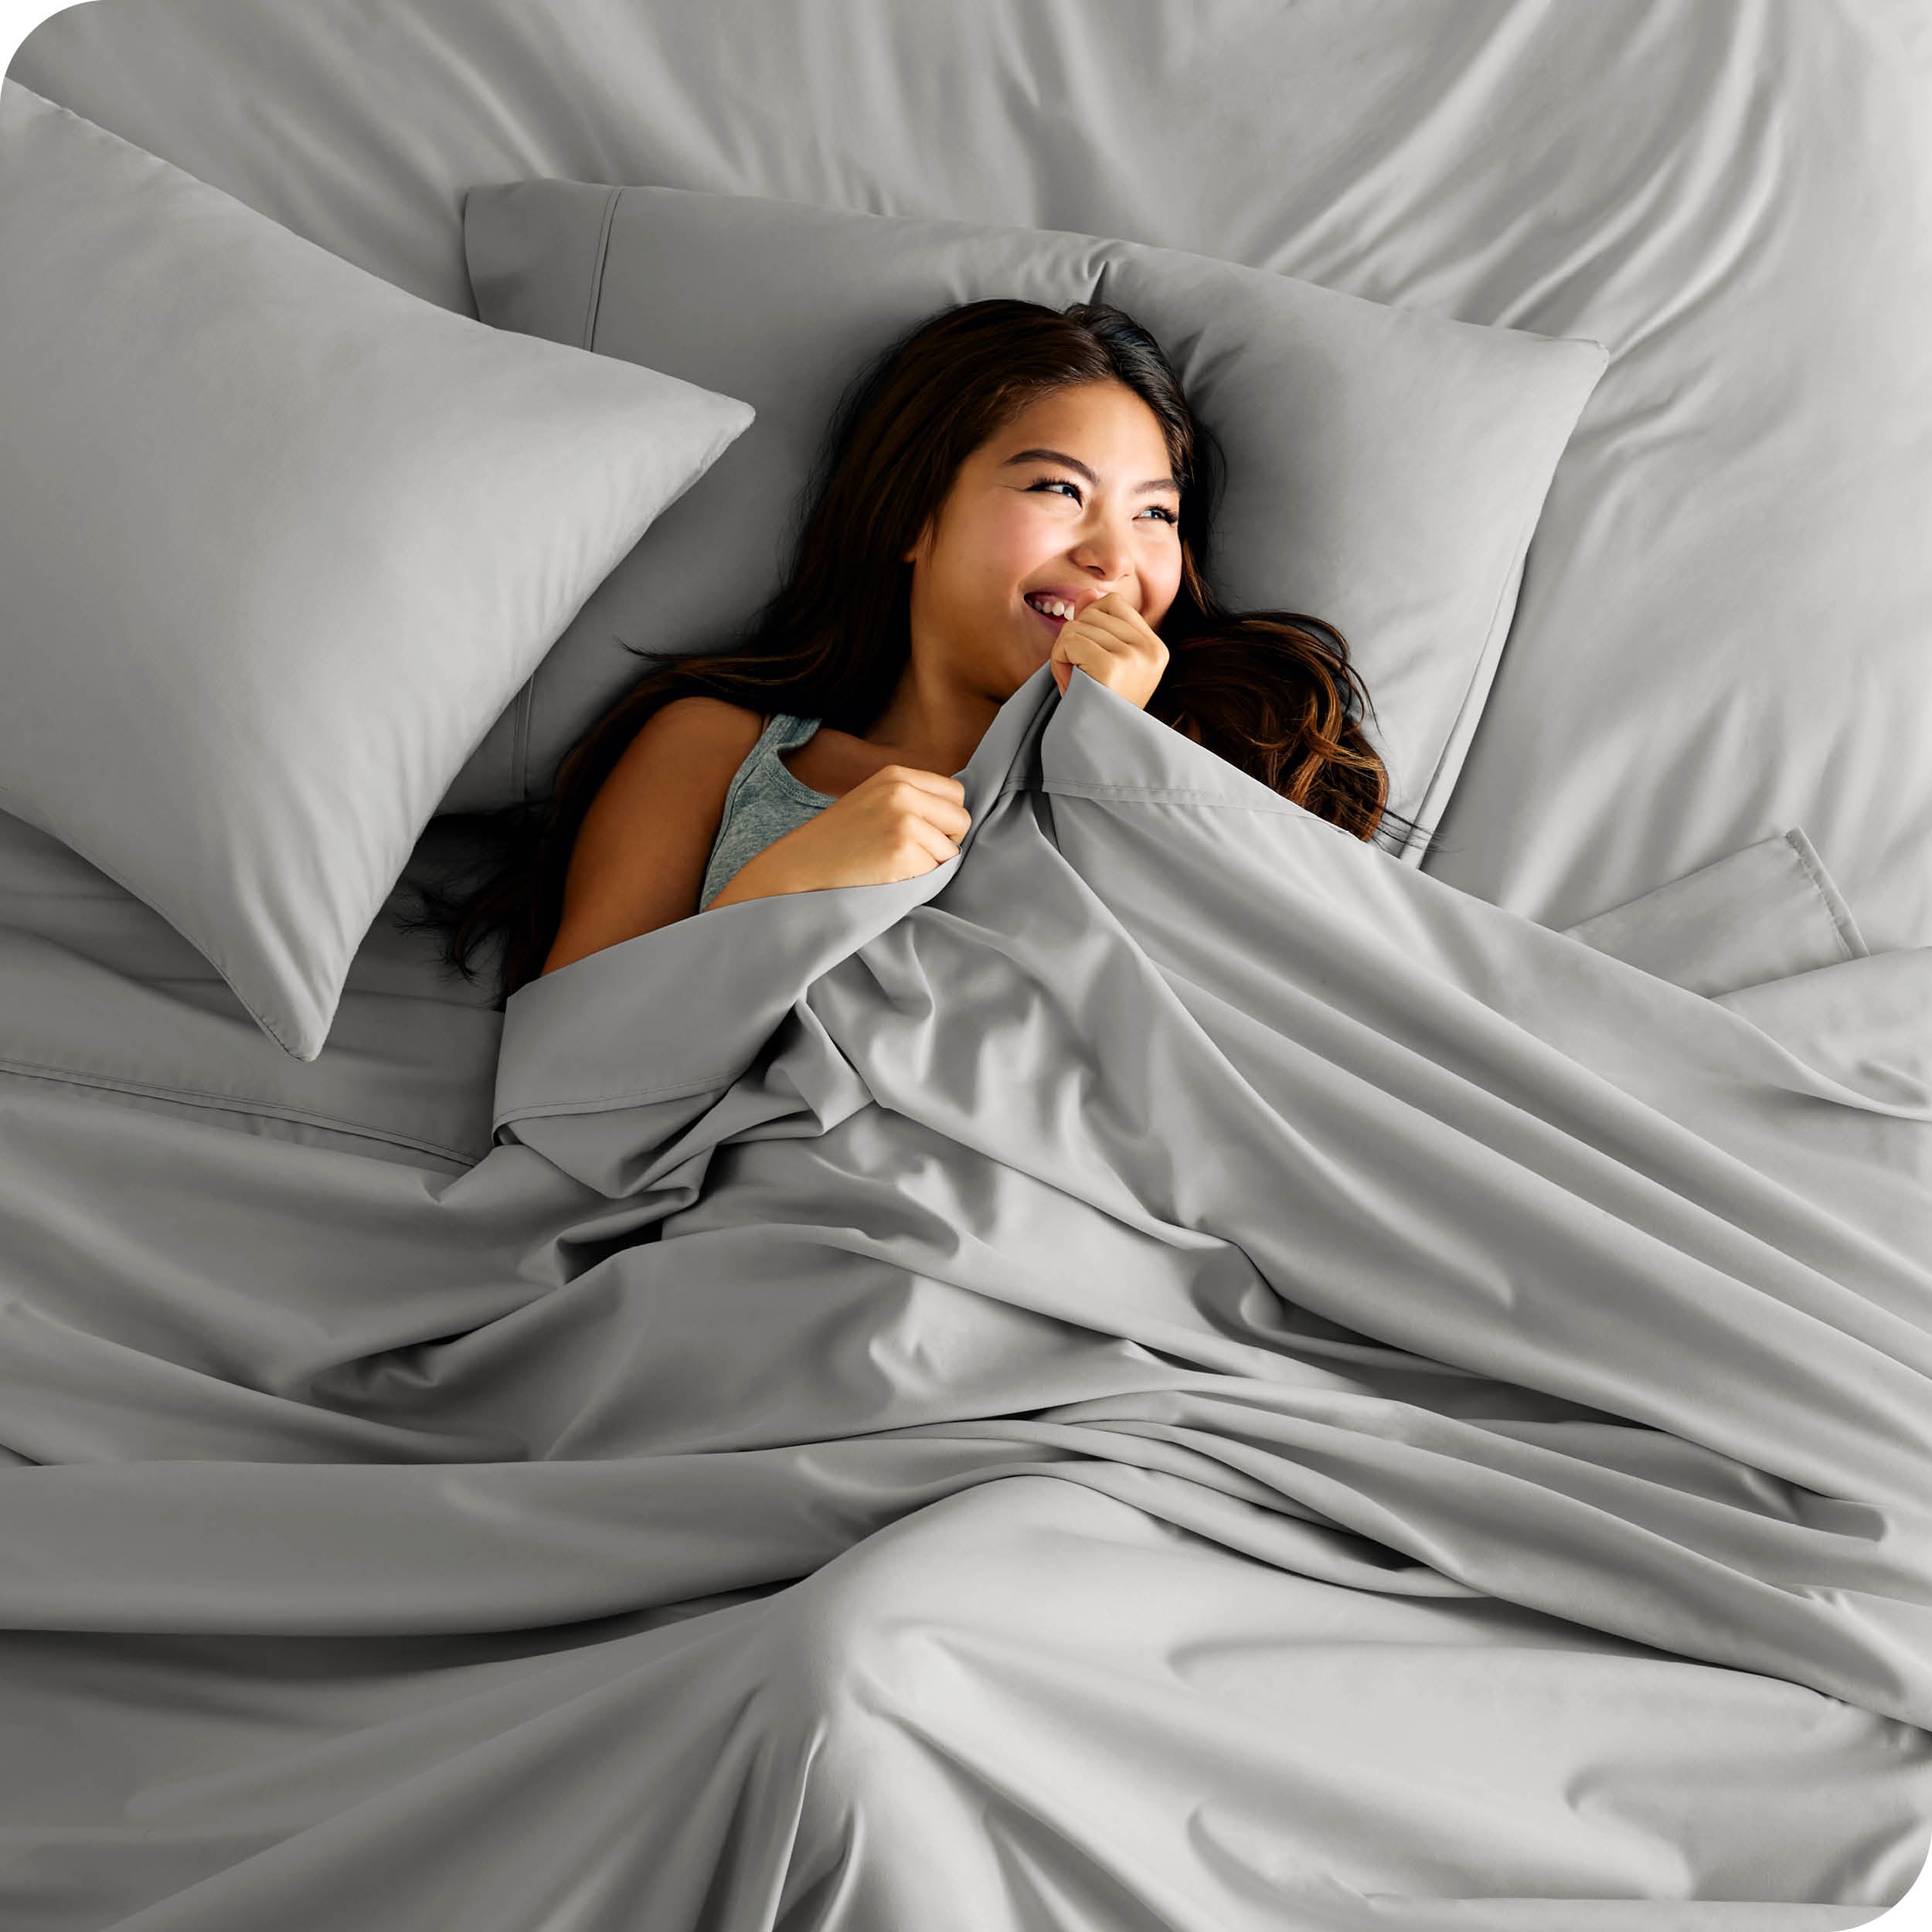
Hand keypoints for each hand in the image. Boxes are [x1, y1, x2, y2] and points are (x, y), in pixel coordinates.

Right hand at [707, 764, 970, 907]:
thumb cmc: (836, 845)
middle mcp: (903, 792)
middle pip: (960, 819)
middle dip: (945, 841)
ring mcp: (904, 821)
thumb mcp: (872, 802)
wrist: (798, 870)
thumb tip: (956, 815)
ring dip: (930, 865)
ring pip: (950, 851)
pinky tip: (889, 877)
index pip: (955, 793)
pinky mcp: (904, 852)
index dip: (944, 819)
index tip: (922, 834)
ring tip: (891, 865)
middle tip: (909, 854)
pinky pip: (936, 873)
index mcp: (896, 775)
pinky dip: (919, 881)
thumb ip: (910, 800)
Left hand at [1050, 591, 1168, 707]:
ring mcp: (1134, 658)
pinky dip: (1059, 661)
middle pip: (1093, 612)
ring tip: (1076, 682)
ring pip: (1077, 626)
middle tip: (1077, 673)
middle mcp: (1150, 650)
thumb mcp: (1103, 663)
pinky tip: (1070, 684)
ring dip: (1064, 653)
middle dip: (1073, 639)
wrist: (1100, 750)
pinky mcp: (1113, 668)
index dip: (1089, 621)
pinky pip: (1070, 642)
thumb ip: (1097, 627)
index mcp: (1155, 648)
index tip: (1088, 655)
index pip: (1113, 604)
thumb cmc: (1098, 707)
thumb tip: (1088, 592)